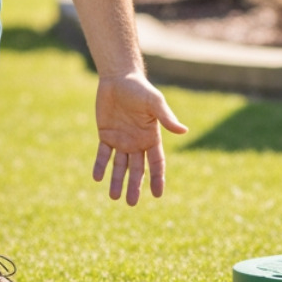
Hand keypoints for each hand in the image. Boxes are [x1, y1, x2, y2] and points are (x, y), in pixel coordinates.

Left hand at [92, 72, 187, 205]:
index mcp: (152, 137)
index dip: (158, 179)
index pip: (157, 163)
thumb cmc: (140, 89)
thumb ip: (166, 118)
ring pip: (120, 166)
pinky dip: (101, 166)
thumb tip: (184, 131)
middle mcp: (137, 142)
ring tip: (114, 197)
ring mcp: (121, 140)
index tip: (157, 195)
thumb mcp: (154, 103)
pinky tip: (98, 177)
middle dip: (135, 186)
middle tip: (131, 203)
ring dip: (117, 181)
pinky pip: (103, 154)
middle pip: (137, 169)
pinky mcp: (106, 135)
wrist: (118, 78)